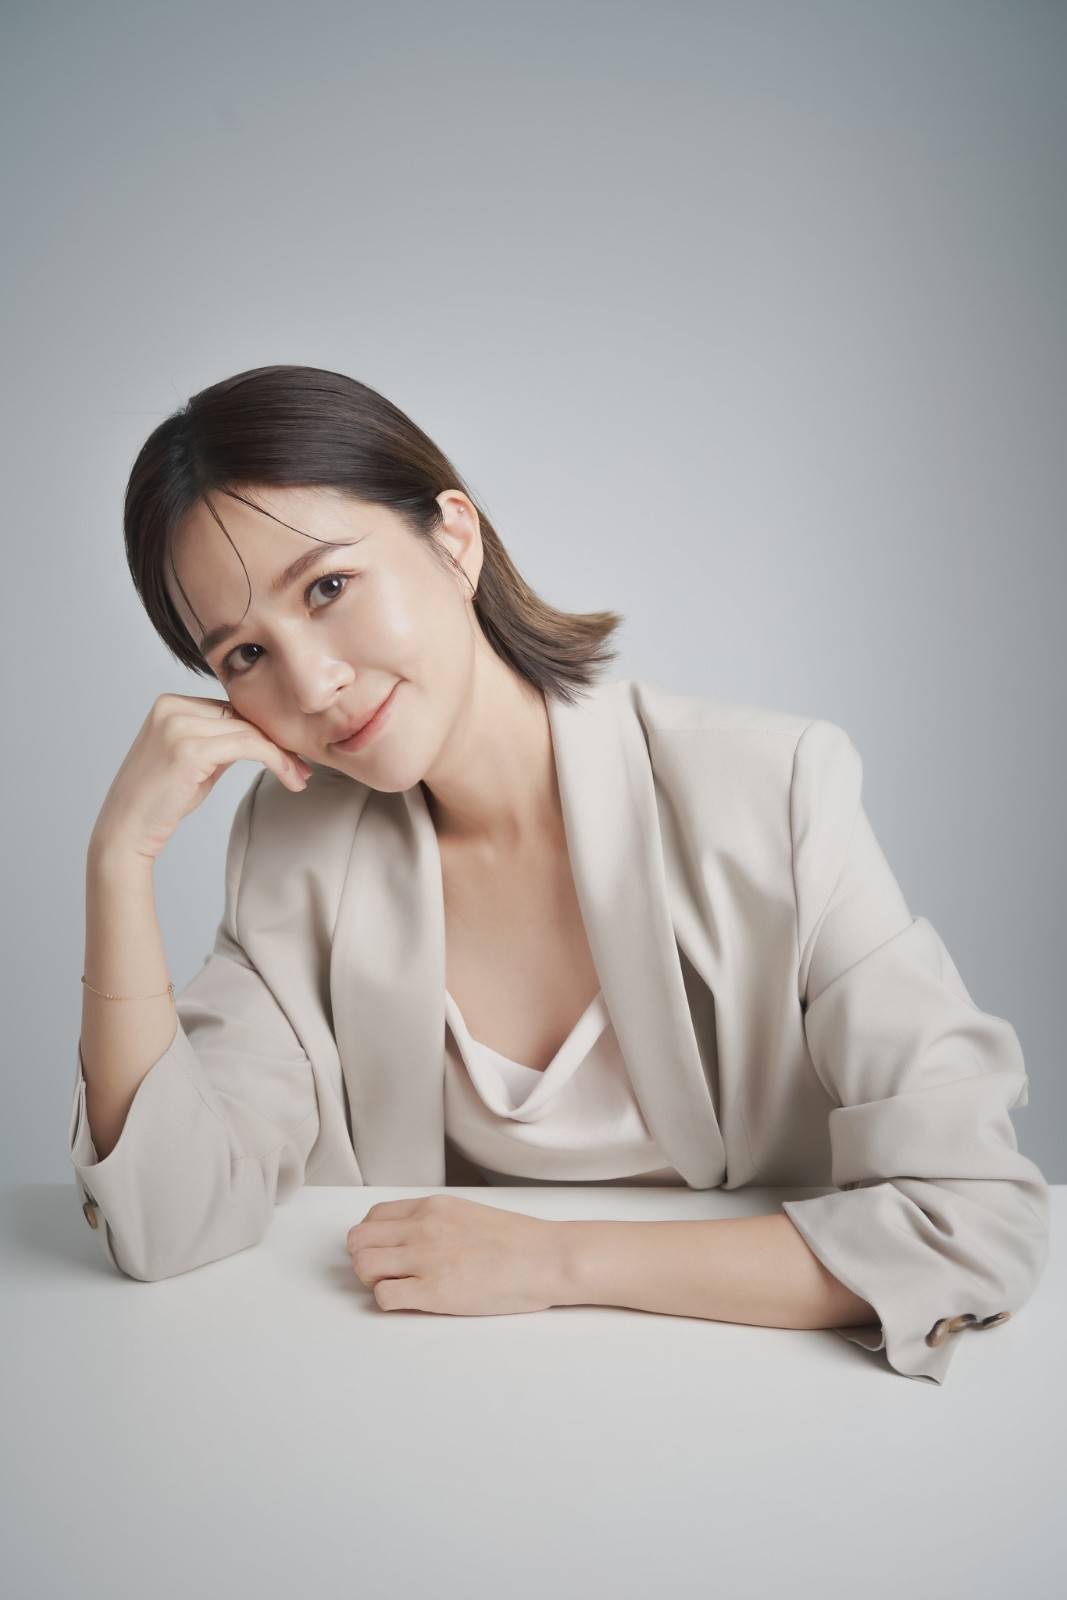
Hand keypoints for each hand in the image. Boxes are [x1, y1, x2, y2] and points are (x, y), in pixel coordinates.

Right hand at [89, 693, 313, 862]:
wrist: (125, 831)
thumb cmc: (159, 801)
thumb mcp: (192, 761)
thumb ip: (219, 740)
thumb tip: (259, 735)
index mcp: (169, 704)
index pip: (231, 709)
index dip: (263, 731)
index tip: (290, 753)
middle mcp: (171, 707)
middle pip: (243, 717)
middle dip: (277, 742)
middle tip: (303, 767)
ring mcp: (178, 725)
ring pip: (250, 731)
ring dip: (283, 755)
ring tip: (300, 777)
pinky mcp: (190, 749)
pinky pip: (249, 746)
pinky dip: (276, 761)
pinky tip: (290, 778)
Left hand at [346, 1193, 567, 1314]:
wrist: (544, 1257)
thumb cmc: (516, 1241)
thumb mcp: (467, 1213)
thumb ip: (435, 1221)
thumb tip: (412, 1238)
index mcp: (431, 1207)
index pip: (373, 1217)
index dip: (372, 1238)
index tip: (384, 1251)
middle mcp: (421, 1228)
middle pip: (358, 1240)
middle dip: (365, 1259)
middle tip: (385, 1273)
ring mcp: (425, 1259)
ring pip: (363, 1266)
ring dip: (371, 1281)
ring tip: (397, 1287)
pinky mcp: (433, 1292)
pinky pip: (383, 1298)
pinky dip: (388, 1302)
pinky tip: (411, 1301)